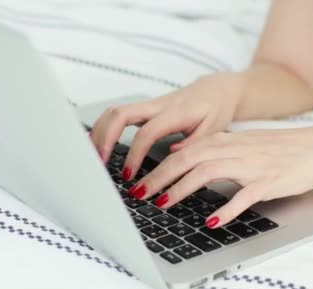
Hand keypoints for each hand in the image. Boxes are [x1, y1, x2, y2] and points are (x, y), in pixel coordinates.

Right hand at [90, 72, 244, 180]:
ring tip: (94, 156)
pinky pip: (119, 114)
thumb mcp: (214, 129)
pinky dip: (105, 127)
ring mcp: (149, 105)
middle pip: (120, 114)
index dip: (134, 154)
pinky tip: (98, 143)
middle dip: (106, 138)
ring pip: (115, 111)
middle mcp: (158, 105)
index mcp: (175, 112)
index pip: (146, 133)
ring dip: (101, 132)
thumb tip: (172, 156)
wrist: (218, 90)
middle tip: (100, 163)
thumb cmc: (216, 109)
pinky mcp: (145, 108)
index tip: (129, 175)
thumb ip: (194, 143)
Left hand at [128, 127, 312, 227]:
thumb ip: (207, 147)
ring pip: (207, 174)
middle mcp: (232, 150)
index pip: (181, 153)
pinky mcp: (267, 183)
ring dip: (181, 190)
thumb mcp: (238, 142)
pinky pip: (243, 197)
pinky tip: (211, 221)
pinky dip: (225, 209)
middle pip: (186, 161)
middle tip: (139, 194)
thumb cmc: (275, 149)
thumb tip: (176, 152)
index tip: (138, 183)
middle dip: (159, 178)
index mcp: (223, 142)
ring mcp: (250, 167)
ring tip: (163, 204)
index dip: (156, 169)